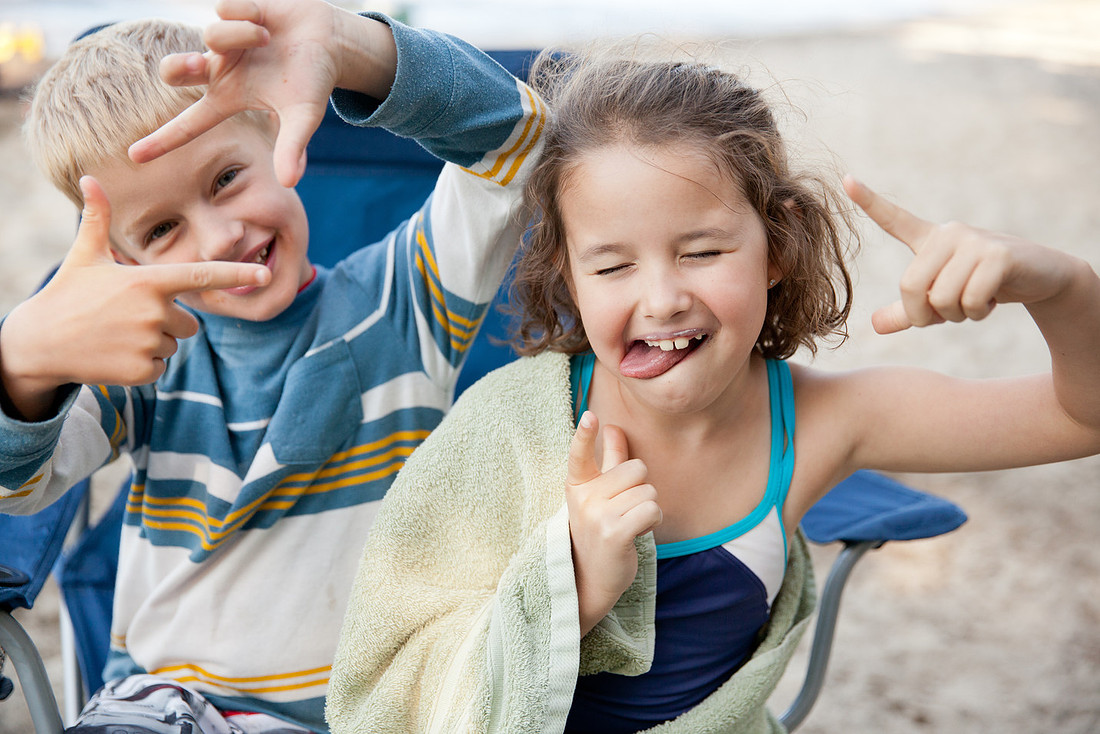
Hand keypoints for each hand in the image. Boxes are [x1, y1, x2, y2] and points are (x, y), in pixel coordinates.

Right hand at [0, 177, 268, 419]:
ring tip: (118, 335)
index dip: (237, 273)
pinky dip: (144, 365)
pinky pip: (162, 368)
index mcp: (148, 281)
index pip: (203, 275)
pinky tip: (115, 354)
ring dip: (155, 343)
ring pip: (175, 345)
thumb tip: (89, 178)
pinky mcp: (142, 371)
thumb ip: (97, 219)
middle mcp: (154, 311)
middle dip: (167, 321)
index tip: (267, 273)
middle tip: (127, 318)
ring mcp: (149, 343)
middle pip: (189, 322)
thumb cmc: (67, 294)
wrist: (39, 343)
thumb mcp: (84, 256)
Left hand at [128, 0, 395, 186]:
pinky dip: (250, 15)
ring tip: (266, 38)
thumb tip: (289, 182)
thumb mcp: (304, 116)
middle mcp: (219, 69)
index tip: (133, 157)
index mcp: (229, 97)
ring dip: (242, 36)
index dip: (162, 141)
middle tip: (200, 65)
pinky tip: (266, 19)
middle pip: (172, 72)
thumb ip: (293, 146)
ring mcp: (221, 40)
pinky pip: (225, 10)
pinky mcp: (229, 12)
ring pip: (210, 35)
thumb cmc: (314, 81)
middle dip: (179, 68)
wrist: (330, 39)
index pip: (189, 125)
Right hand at [566, 411, 661, 634]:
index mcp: (577, 485)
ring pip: (648, 491)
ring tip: (630, 524)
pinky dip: (653, 520)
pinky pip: (651, 509)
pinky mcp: (614, 533)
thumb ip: (607, 459)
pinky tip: (638, 532)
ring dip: (648, 508)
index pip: (579, 455)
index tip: (590, 416)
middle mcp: (584, 498)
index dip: (584, 435)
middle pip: (636, 469)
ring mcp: (597, 516)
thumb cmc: (599, 530)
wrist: (590, 579)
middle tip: (625, 510)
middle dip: (641, 488)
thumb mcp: (599, 494)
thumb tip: (613, 426)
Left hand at [844, 175, 1073, 333]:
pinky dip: (978, 312)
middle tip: (947, 314)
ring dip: (957, 316)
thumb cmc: (986, 286)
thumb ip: (909, 313)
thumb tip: (875, 326)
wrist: (1042, 277)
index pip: (895, 220)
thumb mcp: (943, 300)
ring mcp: (973, 241)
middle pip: (911, 288)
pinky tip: (993, 299)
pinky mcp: (997, 255)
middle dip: (926, 315)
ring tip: (977, 301)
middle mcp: (948, 233)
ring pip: (942, 299)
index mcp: (930, 240)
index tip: (846, 180)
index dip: (869, 202)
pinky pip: (969, 300)